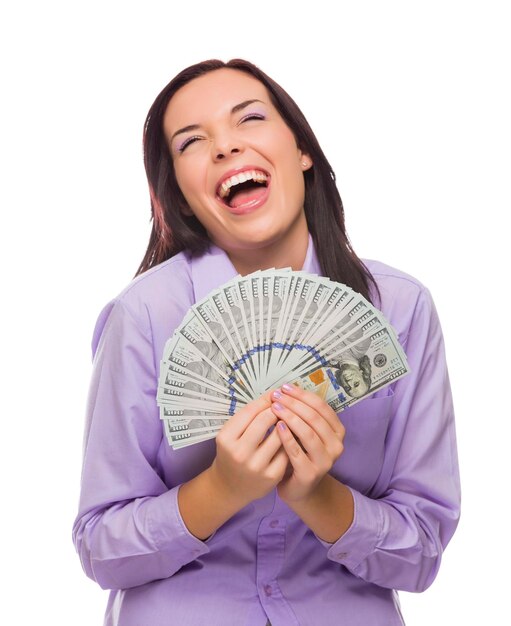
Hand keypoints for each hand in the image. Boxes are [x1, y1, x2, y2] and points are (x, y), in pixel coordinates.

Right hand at [210, 393, 288, 507]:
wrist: (230, 487)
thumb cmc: (232, 454)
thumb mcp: (231, 434)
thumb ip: (249, 416)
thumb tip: (273, 394)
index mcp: (226, 438)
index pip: (250, 411)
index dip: (265, 400)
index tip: (274, 394)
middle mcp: (239, 453)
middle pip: (265, 420)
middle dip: (277, 409)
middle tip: (283, 405)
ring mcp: (256, 466)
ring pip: (279, 434)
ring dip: (286, 423)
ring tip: (288, 419)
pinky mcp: (271, 476)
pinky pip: (286, 450)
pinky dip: (289, 441)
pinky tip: (289, 437)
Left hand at [271, 384, 345, 502]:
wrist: (299, 488)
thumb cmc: (300, 453)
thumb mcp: (305, 431)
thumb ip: (302, 414)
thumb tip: (286, 389)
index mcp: (337, 431)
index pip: (321, 406)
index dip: (302, 395)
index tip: (285, 387)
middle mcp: (336, 445)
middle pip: (314, 418)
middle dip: (294, 404)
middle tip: (276, 396)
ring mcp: (325, 461)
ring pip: (308, 433)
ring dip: (290, 417)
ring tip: (275, 408)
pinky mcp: (310, 474)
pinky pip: (297, 452)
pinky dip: (287, 437)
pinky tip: (277, 427)